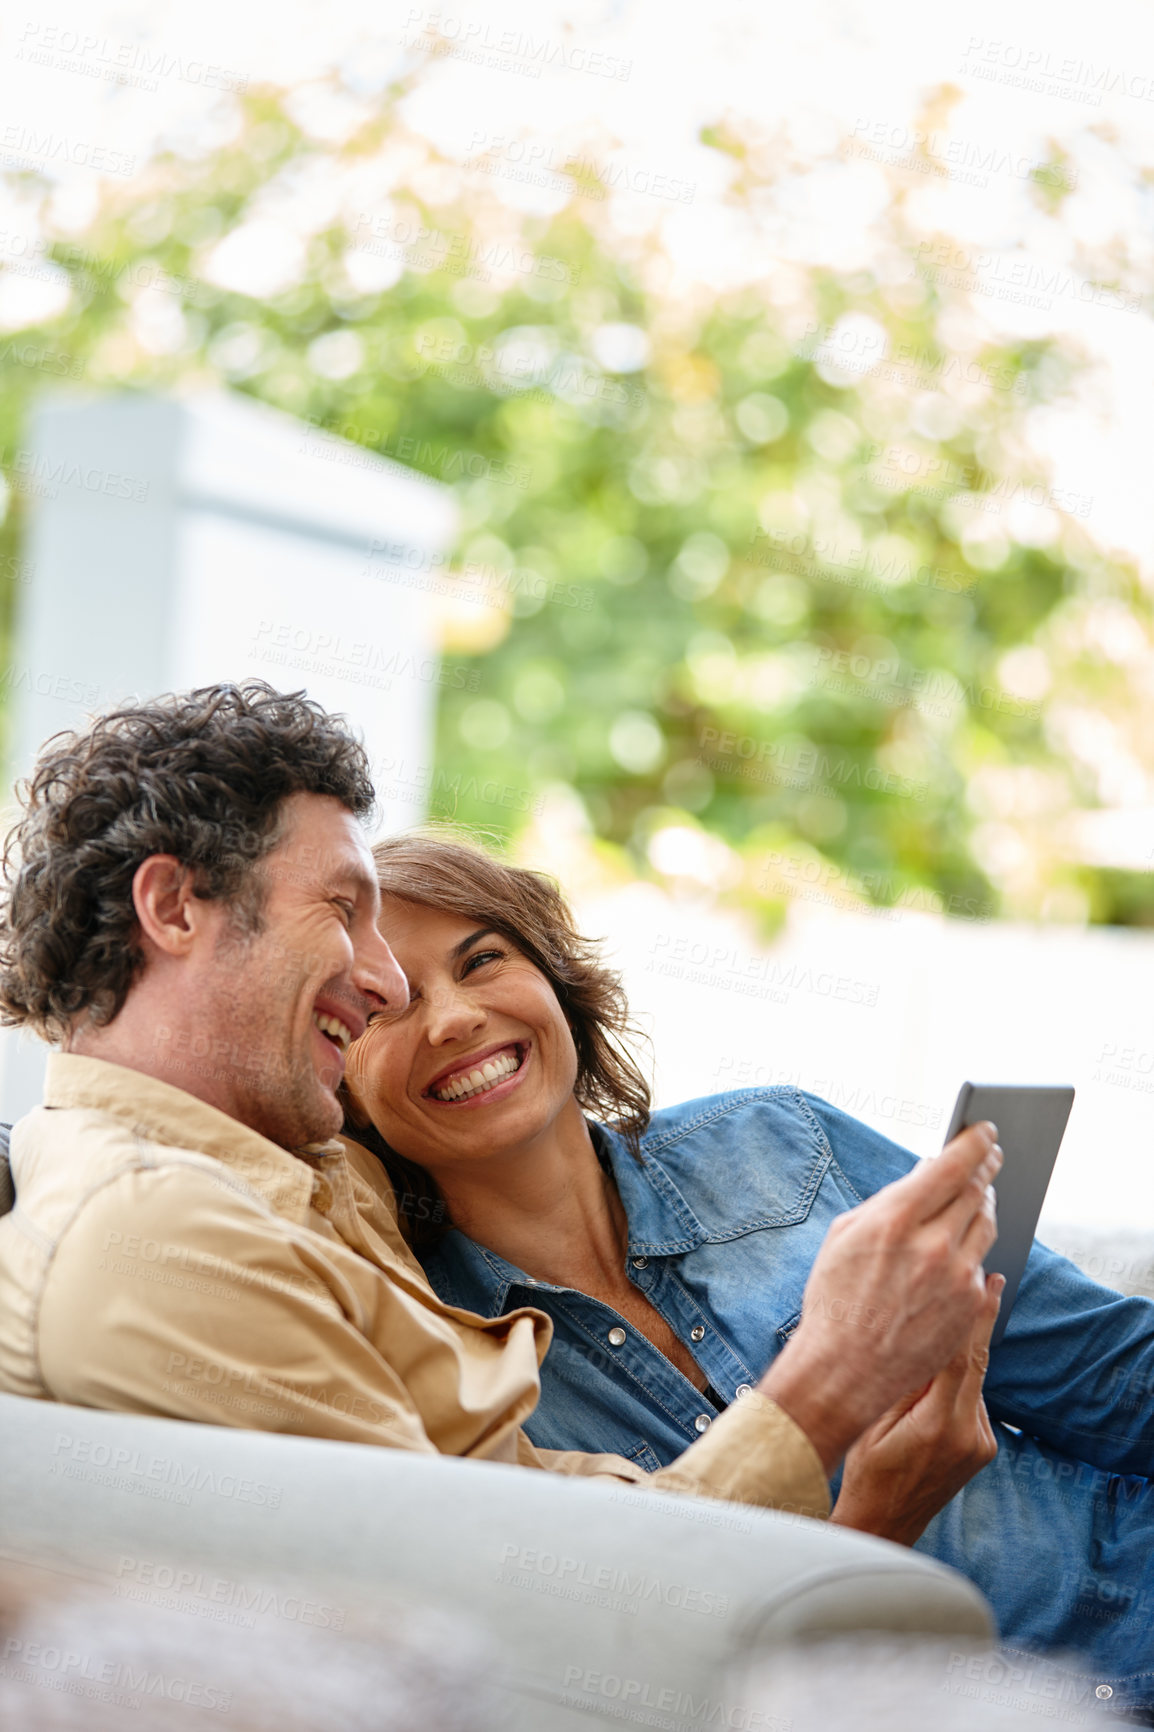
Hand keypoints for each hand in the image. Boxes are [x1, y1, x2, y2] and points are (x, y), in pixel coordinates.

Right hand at [760, 1121, 1000, 1474]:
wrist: (844, 1368)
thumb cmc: (835, 1297)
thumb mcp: (847, 1235)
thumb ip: (888, 1201)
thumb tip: (925, 1174)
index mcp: (895, 1218)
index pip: (951, 1165)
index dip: (974, 1142)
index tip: (985, 1131)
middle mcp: (932, 1244)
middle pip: (976, 1190)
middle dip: (986, 1167)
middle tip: (991, 1156)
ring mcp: (956, 1277)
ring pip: (986, 1224)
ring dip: (985, 1202)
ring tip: (981, 1192)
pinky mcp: (969, 1306)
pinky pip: (982, 1263)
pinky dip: (975, 1246)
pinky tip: (968, 1240)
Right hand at [828, 1273, 1002, 1545]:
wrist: (884, 1526)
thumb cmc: (865, 1475)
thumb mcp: (873, 1423)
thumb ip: (903, 1383)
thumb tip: (924, 1341)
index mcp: (939, 1425)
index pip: (960, 1359)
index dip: (972, 1317)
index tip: (981, 1283)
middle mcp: (970, 1435)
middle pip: (977, 1364)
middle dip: (982, 1321)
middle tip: (992, 1279)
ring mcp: (980, 1445)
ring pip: (973, 1382)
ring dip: (959, 1354)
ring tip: (941, 1324)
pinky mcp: (982, 1450)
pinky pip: (971, 1401)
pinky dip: (957, 1381)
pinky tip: (936, 1373)